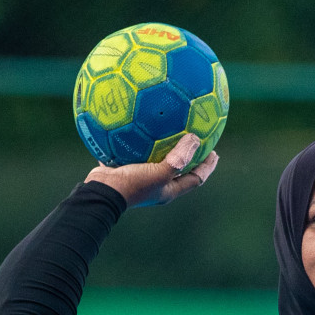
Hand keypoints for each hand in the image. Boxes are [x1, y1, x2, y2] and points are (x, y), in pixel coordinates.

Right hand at [84, 132, 218, 207]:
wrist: (100, 192)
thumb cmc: (132, 185)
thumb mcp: (159, 172)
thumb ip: (178, 158)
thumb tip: (195, 138)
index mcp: (169, 190)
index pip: (196, 179)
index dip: (207, 167)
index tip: (215, 152)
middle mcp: (157, 185)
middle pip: (179, 169)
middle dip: (189, 155)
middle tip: (196, 138)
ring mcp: (141, 177)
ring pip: (157, 159)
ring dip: (163, 145)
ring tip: (168, 127)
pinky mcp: (125, 168)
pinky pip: (135, 151)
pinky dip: (138, 139)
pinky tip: (138, 123)